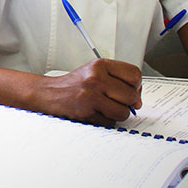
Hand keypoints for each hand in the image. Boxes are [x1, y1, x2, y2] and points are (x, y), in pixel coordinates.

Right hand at [27, 58, 141, 125]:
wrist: (49, 93)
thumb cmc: (75, 85)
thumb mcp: (95, 72)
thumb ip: (118, 81)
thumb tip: (138, 101)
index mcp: (100, 65)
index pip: (134, 75)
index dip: (137, 86)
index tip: (131, 91)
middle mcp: (95, 78)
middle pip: (131, 95)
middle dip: (127, 103)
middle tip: (115, 101)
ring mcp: (91, 95)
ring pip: (123, 112)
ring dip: (117, 114)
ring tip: (105, 108)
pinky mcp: (87, 112)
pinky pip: (110, 122)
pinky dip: (106, 121)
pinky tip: (95, 113)